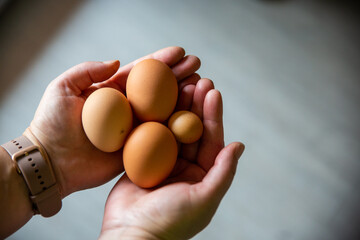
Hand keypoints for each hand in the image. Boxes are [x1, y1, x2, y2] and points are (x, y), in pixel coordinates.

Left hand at [28, 46, 200, 197]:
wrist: (51, 162)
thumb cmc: (51, 124)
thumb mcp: (62, 88)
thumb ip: (87, 71)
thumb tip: (116, 62)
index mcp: (111, 92)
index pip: (141, 73)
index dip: (161, 61)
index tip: (179, 52)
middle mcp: (126, 109)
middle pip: (158, 89)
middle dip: (178, 75)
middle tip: (197, 66)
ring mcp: (134, 129)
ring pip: (163, 110)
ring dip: (183, 97)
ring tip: (200, 85)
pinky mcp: (137, 149)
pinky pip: (160, 137)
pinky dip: (176, 126)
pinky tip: (193, 115)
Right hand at [99, 78, 244, 238]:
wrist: (131, 235)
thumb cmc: (170, 222)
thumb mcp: (204, 199)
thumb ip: (223, 172)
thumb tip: (238, 145)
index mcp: (202, 175)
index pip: (211, 139)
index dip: (212, 115)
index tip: (213, 92)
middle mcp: (185, 166)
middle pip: (192, 130)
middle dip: (197, 105)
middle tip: (199, 81)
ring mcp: (162, 161)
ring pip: (172, 128)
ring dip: (177, 106)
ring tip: (182, 84)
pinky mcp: (141, 160)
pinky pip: (150, 134)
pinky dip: (154, 117)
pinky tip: (157, 99)